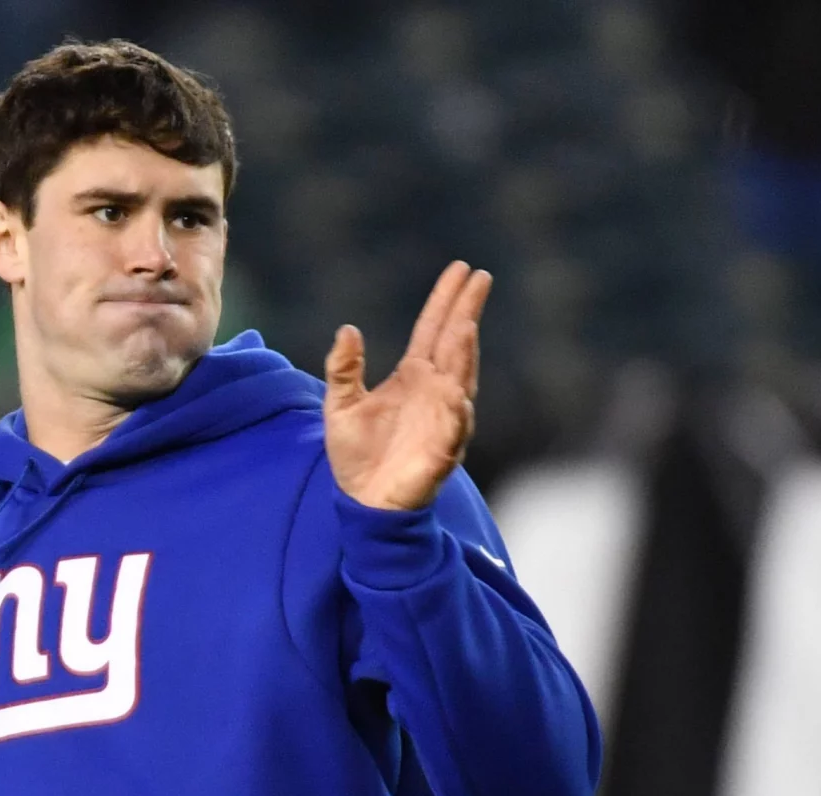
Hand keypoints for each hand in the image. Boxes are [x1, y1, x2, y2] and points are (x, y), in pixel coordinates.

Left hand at [324, 261, 491, 510]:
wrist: (363, 502)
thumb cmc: (357, 454)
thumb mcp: (340, 405)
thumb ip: (343, 369)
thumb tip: (347, 329)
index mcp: (413, 376)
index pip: (434, 329)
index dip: (446, 300)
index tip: (462, 270)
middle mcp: (435, 391)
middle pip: (456, 343)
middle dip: (466, 311)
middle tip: (479, 277)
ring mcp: (443, 418)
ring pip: (460, 380)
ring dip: (464, 354)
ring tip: (466, 325)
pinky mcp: (442, 450)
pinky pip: (454, 428)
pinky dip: (457, 410)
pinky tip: (457, 393)